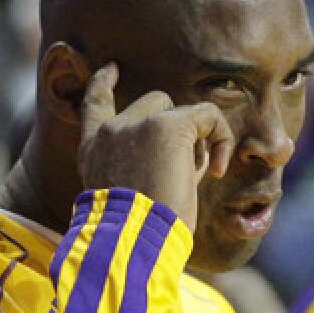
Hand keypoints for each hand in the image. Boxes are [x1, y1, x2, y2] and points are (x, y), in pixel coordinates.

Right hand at [78, 62, 234, 231]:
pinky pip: (207, 116)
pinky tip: (216, 171)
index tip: (111, 69)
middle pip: (154, 103)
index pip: (94, 105)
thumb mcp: (126, 200)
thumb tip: (187, 156)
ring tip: (192, 181)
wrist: (132, 244)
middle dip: (177, 132)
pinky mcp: (167, 126)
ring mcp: (137, 124)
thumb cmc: (135, 238)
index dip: (103, 83)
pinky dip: (221, 138)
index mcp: (92, 151)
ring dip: (196, 144)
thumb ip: (141, 170)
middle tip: (183, 175)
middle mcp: (110, 132)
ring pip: (181, 112)